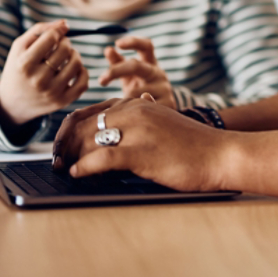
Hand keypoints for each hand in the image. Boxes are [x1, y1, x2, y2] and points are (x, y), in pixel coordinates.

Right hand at [0, 20, 88, 126]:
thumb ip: (41, 30)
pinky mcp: (62, 102)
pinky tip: (73, 69)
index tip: (54, 35)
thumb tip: (65, 23)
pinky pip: (83, 82)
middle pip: (65, 49)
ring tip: (66, 56)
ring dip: (74, 55)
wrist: (11, 103)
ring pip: (76, 64)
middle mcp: (38, 80)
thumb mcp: (20, 47)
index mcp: (24, 64)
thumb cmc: (18, 67)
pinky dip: (82, 72)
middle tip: (60, 45)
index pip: (51, 37)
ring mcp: (51, 92)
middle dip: (65, 43)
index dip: (56, 32)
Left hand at [52, 95, 229, 191]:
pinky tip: (78, 174)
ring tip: (65, 169)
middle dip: (64, 143)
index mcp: (139, 104)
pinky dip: (84, 168)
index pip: (91, 110)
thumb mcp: (164, 122)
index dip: (70, 128)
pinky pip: (102, 158)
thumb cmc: (193, 143)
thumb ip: (143, 117)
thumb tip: (124, 118)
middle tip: (57, 161)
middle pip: (84, 123)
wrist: (220, 153)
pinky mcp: (142, 152)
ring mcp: (139, 131)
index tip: (62, 145)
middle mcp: (136, 111)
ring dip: (70, 156)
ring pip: (89, 139)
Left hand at [99, 36, 175, 107]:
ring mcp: (164, 88)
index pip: (146, 46)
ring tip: (121, 108)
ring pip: (134, 92)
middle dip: (116, 71)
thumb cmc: (141, 88)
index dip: (133, 42)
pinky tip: (130, 115)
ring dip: (123, 99)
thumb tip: (108, 49)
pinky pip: (143, 107)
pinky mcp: (168, 104)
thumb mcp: (130, 75)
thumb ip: (119, 63)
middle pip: (137, 66)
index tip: (118, 43)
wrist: (162, 112)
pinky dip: (133, 111)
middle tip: (101, 80)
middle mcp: (159, 74)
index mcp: (151, 63)